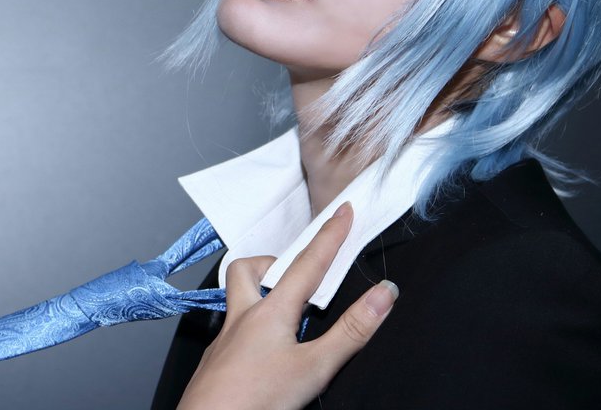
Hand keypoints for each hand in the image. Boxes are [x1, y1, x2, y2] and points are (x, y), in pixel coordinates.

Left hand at [177, 202, 397, 409]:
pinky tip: (264, 351)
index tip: (343, 210)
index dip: (330, 235)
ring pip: (235, 299)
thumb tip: (384, 294)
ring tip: (285, 310)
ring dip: (258, 292)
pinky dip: (251, 330)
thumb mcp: (315, 367)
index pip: (308, 263)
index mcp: (271, 312)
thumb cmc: (257, 399)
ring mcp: (225, 339)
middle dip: (272, 261)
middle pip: (247, 269)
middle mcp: (243, 318)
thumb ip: (350, 331)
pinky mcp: (216, 361)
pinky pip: (232, 330)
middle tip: (297, 270)